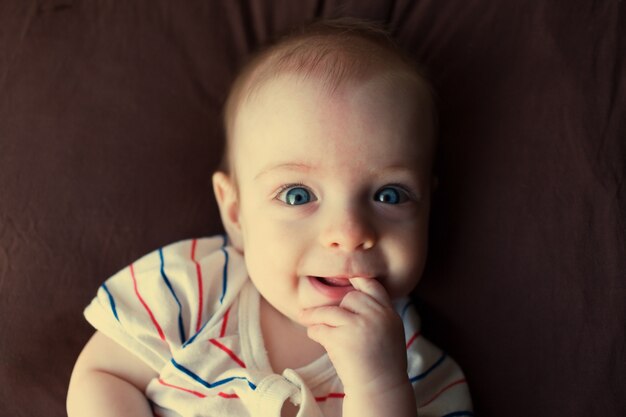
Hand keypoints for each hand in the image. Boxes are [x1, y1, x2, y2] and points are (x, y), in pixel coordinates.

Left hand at [299, 278, 408, 395]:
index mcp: (389, 313)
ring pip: (329, 311)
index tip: (344, 281)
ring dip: (314, 316)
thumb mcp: (390, 332)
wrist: (381, 389)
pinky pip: (319, 328)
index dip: (356, 280)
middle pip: (348, 298)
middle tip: (327, 316)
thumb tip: (351, 294)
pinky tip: (315, 336)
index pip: (372, 285)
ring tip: (305, 318)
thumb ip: (376, 313)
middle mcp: (376, 316)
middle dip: (337, 307)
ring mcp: (359, 326)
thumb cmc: (383, 363)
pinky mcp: (341, 339)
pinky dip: (313, 332)